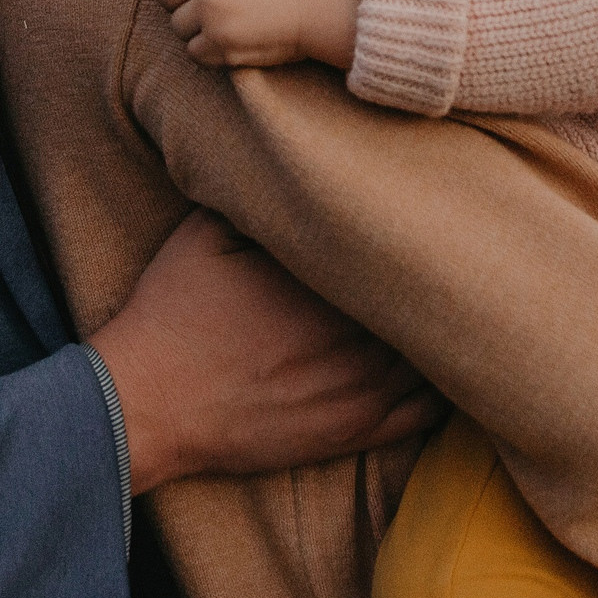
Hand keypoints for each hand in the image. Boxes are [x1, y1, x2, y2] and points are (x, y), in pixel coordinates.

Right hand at [90, 209, 441, 494]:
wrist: (146, 403)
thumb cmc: (170, 314)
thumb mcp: (202, 234)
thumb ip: (256, 200)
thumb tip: (288, 166)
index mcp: (323, 281)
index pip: (395, 251)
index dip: (412, 234)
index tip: (419, 219)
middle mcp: (351, 335)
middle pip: (422, 302)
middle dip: (435, 281)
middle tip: (449, 258)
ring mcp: (357, 389)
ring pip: (432, 355)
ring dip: (441, 331)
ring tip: (451, 307)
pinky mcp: (352, 432)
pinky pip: (424, 413)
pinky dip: (442, 388)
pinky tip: (446, 367)